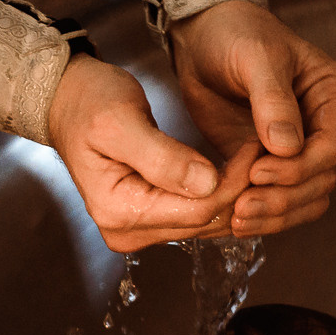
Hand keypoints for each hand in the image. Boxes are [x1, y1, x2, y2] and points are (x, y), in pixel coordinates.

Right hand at [47, 54, 254, 252]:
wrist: (67, 101)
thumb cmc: (88, 102)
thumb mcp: (121, 121)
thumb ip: (163, 157)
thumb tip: (208, 184)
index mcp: (119, 212)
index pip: (198, 211)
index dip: (235, 183)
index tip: (259, 147)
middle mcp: (129, 233)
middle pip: (205, 221)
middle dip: (241, 188)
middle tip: (269, 149)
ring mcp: (139, 230)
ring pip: (207, 221)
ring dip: (235, 192)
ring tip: (259, 157)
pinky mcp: (150, 220)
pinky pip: (196, 213)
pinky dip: (220, 191)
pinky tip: (238, 167)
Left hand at [170, 0, 335, 236]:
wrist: (205, 39)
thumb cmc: (236, 34)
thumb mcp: (256, 56)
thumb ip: (273, 100)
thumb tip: (288, 146)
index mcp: (334, 94)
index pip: (332, 145)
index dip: (299, 167)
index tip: (259, 171)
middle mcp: (326, 126)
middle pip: (322, 178)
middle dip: (285, 197)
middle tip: (243, 205)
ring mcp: (304, 149)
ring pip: (307, 197)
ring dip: (276, 214)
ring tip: (237, 218)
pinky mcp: (276, 165)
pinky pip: (283, 200)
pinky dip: (265, 215)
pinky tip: (237, 218)